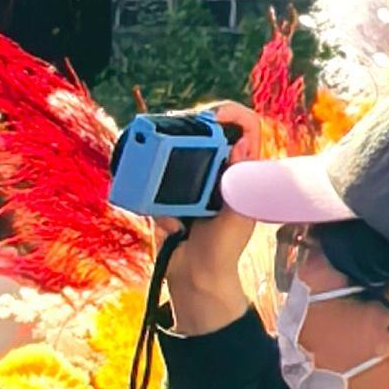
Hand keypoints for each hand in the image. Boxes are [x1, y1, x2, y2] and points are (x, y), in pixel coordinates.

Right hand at [153, 102, 265, 335]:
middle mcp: (216, 169)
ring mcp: (190, 178)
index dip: (232, 114)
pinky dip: (149, 169)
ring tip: (155, 145)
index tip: (214, 116)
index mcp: (240, 171)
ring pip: (178, 144)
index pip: (245, 128)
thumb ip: (239, 183)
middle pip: (206, 128)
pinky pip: (156, 170)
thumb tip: (240, 144)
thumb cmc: (223, 248)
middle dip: (191, 123)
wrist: (193, 275)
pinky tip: (144, 168)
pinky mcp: (166, 190)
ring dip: (166, 144)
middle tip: (176, 127)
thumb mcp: (238, 215)